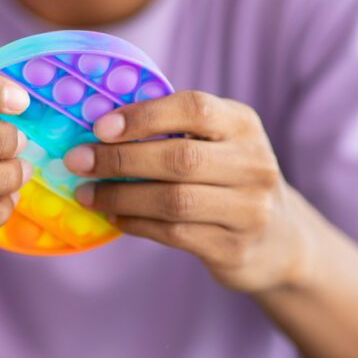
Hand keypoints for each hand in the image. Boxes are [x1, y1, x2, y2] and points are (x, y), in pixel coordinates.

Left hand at [64, 91, 311, 293]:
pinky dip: (137, 223)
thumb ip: (174, 131)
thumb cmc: (229, 179)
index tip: (100, 127)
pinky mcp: (234, 248)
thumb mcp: (218, 143)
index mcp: (243, 125)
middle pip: (178, 158)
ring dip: (120, 197)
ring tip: (87, 194)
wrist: (280, 239)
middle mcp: (253, 164)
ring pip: (173, 200)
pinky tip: (115, 218)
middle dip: (119, 159)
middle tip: (77, 161)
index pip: (195, 108)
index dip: (144, 116)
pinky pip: (174, 233)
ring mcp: (249, 210)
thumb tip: (99, 128)